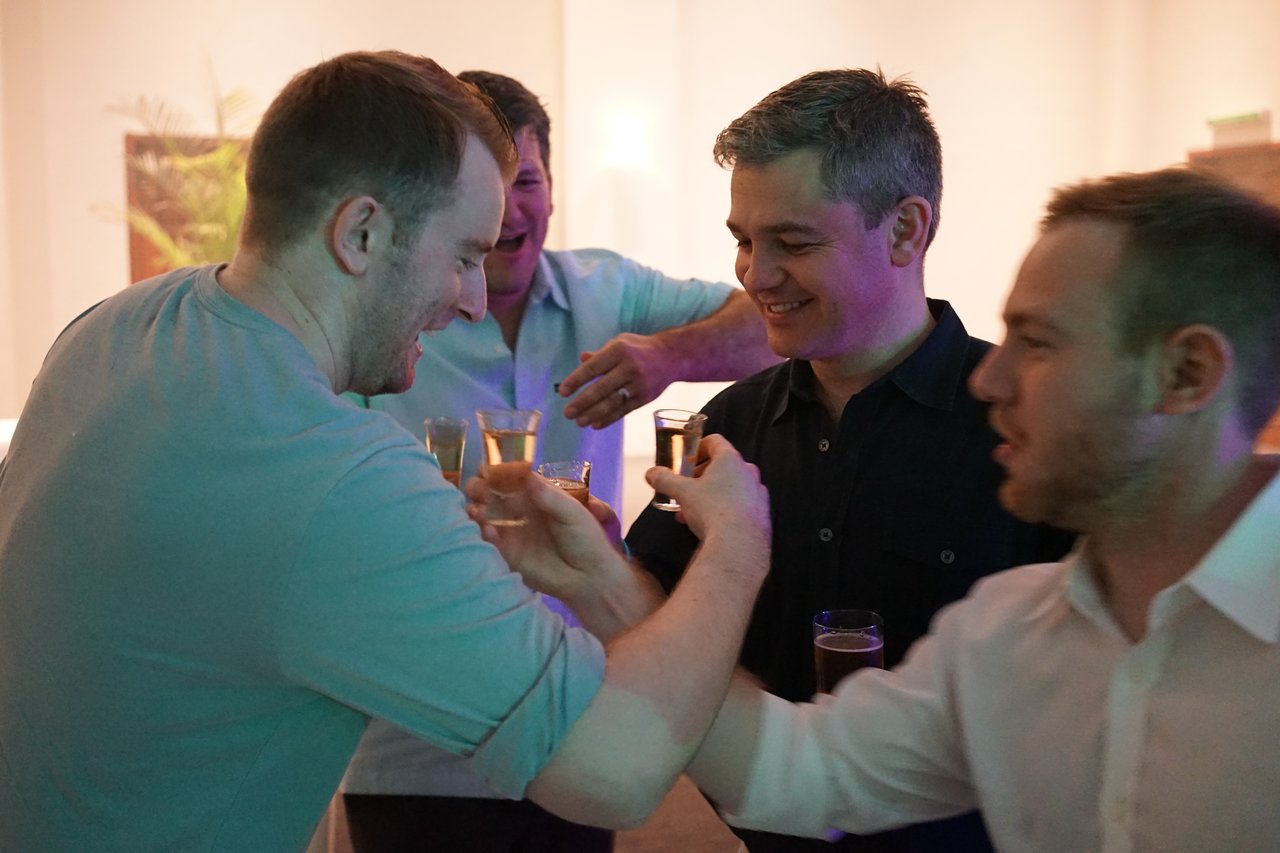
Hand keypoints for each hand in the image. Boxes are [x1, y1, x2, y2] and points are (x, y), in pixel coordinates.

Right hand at [465, 467, 626, 603]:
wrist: (589, 577)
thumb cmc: (586, 540)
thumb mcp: (573, 513)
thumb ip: (550, 497)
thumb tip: (528, 475)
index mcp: (535, 496)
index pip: (511, 479)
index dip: (497, 472)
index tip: (486, 470)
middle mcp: (519, 511)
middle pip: (492, 495)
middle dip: (479, 488)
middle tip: (475, 488)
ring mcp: (511, 532)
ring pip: (485, 516)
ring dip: (476, 510)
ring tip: (477, 511)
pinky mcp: (507, 554)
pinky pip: (490, 542)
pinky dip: (484, 534)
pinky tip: (487, 531)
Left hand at [558, 334, 674, 428]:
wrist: (672, 356)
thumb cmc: (638, 349)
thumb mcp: (619, 343)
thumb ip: (599, 355)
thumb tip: (581, 359)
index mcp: (618, 350)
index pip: (592, 368)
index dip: (576, 381)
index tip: (562, 392)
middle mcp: (629, 366)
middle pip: (601, 388)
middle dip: (582, 402)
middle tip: (568, 413)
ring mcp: (639, 383)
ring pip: (613, 402)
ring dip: (594, 414)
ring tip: (579, 422)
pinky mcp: (646, 397)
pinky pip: (625, 410)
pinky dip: (609, 418)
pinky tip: (596, 424)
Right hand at [645, 434, 769, 544]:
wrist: (739, 544)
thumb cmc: (712, 509)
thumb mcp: (682, 493)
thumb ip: (665, 480)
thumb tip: (651, 473)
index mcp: (730, 459)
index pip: (715, 441)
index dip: (698, 447)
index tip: (686, 461)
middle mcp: (748, 472)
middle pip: (722, 467)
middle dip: (701, 478)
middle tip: (686, 489)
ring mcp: (758, 493)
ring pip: (730, 488)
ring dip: (711, 496)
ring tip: (692, 512)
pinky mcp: (762, 513)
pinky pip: (740, 505)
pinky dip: (725, 510)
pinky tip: (710, 525)